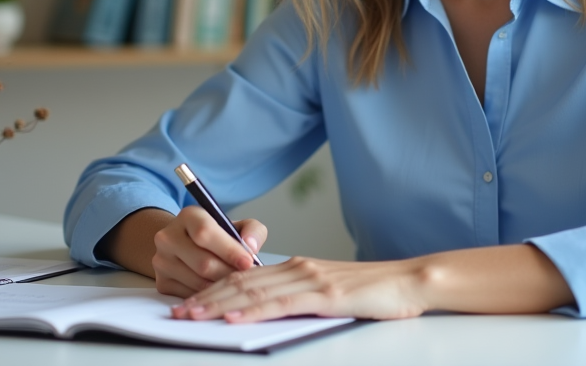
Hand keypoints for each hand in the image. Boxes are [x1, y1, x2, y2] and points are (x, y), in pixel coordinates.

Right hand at [151, 206, 267, 297]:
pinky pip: (189, 296)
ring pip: (197, 282)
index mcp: (188, 216)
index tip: (248, 262)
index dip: (229, 250)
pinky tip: (219, 291)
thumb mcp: (238, 226)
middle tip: (246, 279)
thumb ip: (252, 230)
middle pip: (202, 262)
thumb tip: (251, 246)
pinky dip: (208, 297)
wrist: (187, 246)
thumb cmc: (218, 236)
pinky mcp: (161, 282)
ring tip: (236, 285)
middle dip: (229, 273)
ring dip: (221, 288)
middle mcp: (168, 237)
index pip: (205, 232)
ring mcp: (161, 261)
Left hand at [172, 257, 428, 322]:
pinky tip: (233, 317)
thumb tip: (272, 310)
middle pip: (241, 282)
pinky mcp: (323, 295)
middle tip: (176, 311)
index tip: (189, 302)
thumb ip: (302, 296)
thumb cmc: (375, 292)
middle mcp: (298, 268)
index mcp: (298, 267)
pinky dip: (252, 310)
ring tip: (191, 315)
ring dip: (218, 304)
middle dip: (204, 297)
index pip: (246, 277)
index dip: (213, 289)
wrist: (409, 281)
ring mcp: (310, 279)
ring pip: (253, 291)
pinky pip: (280, 304)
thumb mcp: (331, 292)